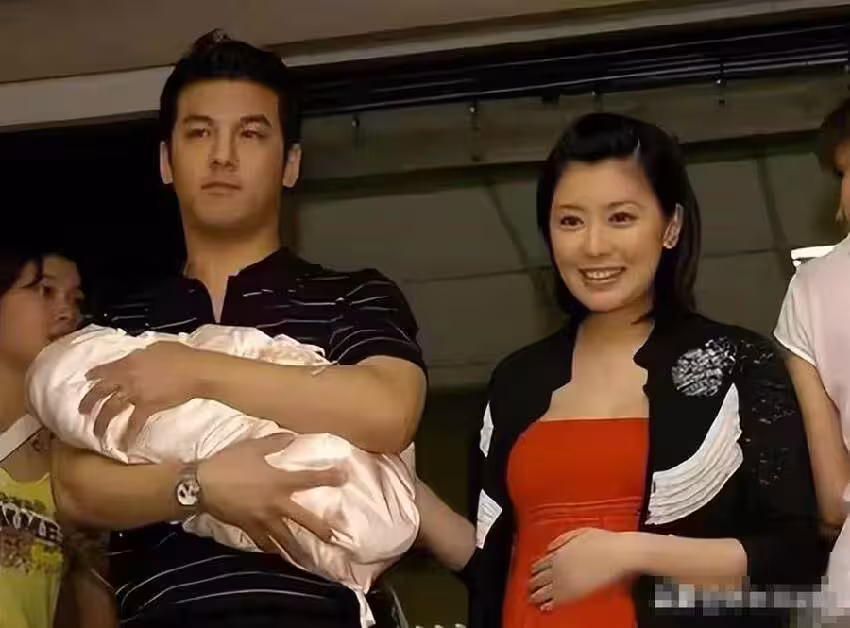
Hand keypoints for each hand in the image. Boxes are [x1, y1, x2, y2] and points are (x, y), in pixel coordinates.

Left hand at [80, 342, 202, 446]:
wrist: (196, 371)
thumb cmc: (181, 356)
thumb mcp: (157, 346)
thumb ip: (142, 354)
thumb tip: (137, 358)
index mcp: (129, 362)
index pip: (106, 369)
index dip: (95, 374)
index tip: (87, 379)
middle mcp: (127, 378)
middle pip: (101, 391)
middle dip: (89, 401)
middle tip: (82, 410)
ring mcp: (136, 394)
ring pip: (111, 409)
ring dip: (101, 422)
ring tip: (96, 432)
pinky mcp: (147, 407)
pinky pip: (134, 423)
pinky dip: (129, 435)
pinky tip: (125, 445)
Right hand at [197, 434, 344, 553]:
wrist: (202, 485)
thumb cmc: (229, 463)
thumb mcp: (254, 447)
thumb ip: (276, 442)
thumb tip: (292, 436)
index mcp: (280, 481)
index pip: (310, 479)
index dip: (329, 477)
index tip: (345, 478)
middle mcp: (276, 504)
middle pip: (304, 519)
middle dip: (321, 529)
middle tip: (335, 538)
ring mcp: (262, 520)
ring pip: (284, 539)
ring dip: (297, 550)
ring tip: (308, 561)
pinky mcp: (248, 529)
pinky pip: (262, 543)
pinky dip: (270, 551)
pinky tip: (276, 556)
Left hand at [530, 528, 640, 610]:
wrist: (618, 553)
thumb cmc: (603, 541)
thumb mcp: (578, 532)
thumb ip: (561, 540)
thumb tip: (549, 548)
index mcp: (558, 552)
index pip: (539, 564)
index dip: (534, 570)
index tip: (532, 573)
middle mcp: (557, 567)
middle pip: (539, 578)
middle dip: (533, 583)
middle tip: (530, 588)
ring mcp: (565, 581)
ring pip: (544, 591)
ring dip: (537, 596)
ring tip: (533, 600)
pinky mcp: (574, 593)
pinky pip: (557, 601)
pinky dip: (549, 604)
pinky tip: (546, 607)